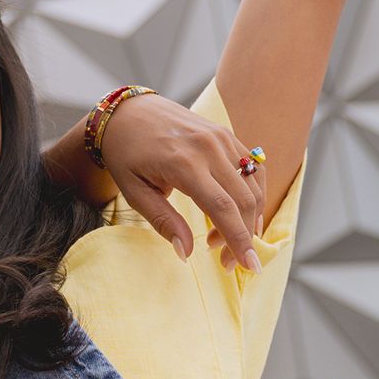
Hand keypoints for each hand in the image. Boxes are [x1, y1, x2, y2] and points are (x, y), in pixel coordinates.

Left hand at [94, 95, 267, 271]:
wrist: (127, 112)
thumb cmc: (126, 155)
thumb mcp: (134, 192)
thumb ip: (163, 222)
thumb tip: (187, 253)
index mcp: (183, 163)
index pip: (223, 208)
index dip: (239, 240)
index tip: (249, 266)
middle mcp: (209, 147)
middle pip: (243, 200)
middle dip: (243, 237)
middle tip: (227, 261)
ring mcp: (221, 137)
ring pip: (252, 185)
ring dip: (248, 218)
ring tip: (221, 240)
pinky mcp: (226, 134)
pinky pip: (253, 167)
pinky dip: (252, 194)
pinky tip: (240, 214)